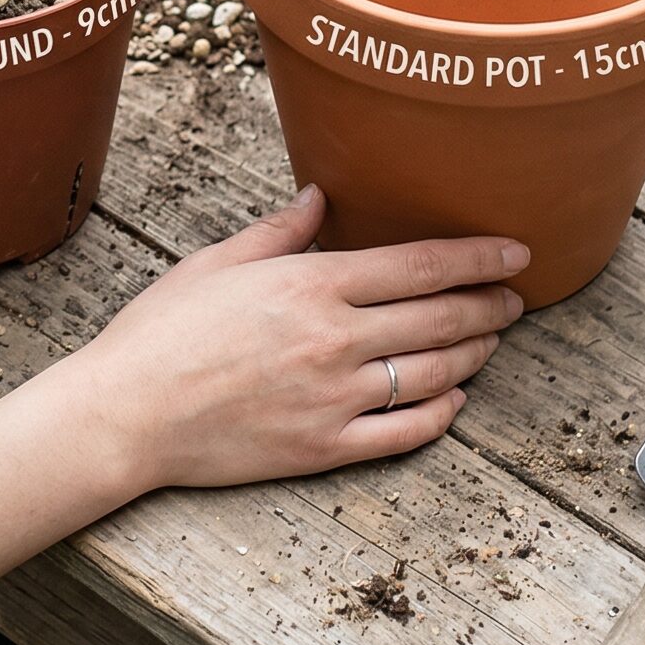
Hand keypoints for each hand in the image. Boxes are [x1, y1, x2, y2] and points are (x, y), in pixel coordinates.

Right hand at [76, 186, 525, 492]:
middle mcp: (335, 339)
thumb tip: (318, 196)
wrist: (128, 412)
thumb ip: (278, 232)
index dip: (477, 257)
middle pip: (439, 318)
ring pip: (434, 374)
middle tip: (516, 296)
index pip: (419, 265)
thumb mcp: (215, 263)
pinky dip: (442, 415)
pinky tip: (455, 401)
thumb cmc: (161, 331)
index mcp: (310, 285)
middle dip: (489, 304)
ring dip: (474, 354)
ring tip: (491, 340)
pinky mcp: (326, 447)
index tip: (515, 251)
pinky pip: (406, 432)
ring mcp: (335, 398)